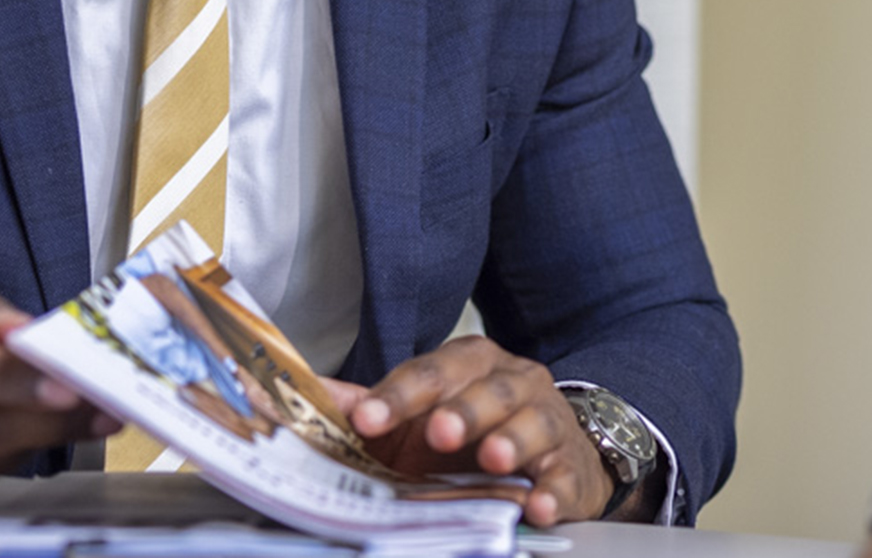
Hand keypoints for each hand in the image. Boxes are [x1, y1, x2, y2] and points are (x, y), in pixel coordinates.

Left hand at [324, 335, 610, 526]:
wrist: (552, 452)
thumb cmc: (474, 434)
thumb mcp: (418, 417)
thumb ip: (367, 406)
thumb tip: (298, 396)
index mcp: (469, 366)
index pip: (432, 372)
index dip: (398, 395)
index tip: (366, 420)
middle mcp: (514, 384)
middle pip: (490, 389)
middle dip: (464, 410)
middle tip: (438, 432)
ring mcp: (549, 422)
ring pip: (535, 423)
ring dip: (513, 440)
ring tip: (493, 458)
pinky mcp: (572, 467)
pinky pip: (566, 476)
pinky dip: (553, 490)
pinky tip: (537, 505)